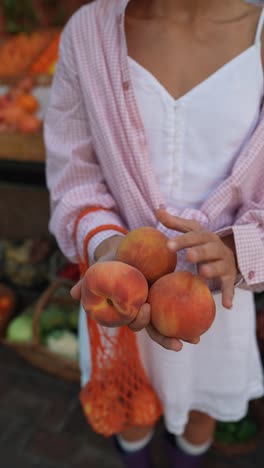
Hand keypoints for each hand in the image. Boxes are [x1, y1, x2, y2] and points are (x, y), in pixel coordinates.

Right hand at [71, 234, 193, 350]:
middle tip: (179, 343)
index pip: (133, 323)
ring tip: (197, 339)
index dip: (140, 322)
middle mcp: (143, 310)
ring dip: (182, 334)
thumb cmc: (111, 262)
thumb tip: (71, 295)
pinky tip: (205, 314)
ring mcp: (157, 304)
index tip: (147, 310)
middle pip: (154, 330)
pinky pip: (181, 305)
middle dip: (165, 339)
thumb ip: (86, 283)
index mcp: (128, 309)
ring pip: (169, 324)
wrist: (126, 250)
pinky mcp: (168, 294)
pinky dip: (191, 312)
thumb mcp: (100, 270)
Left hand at [156, 206, 238, 308]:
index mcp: (205, 236)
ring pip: (219, 267)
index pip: (193, 236)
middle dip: (199, 252)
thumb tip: (158, 209)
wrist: (228, 253)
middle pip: (208, 250)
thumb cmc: (202, 242)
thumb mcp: (191, 230)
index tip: (168, 245)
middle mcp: (216, 248)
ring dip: (212, 270)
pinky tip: (226, 305)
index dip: (182, 240)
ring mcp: (224, 263)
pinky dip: (229, 295)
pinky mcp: (229, 278)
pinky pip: (229, 287)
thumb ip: (174, 222)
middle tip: (188, 256)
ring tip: (202, 273)